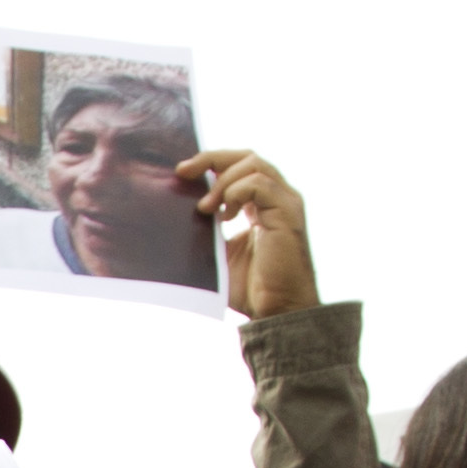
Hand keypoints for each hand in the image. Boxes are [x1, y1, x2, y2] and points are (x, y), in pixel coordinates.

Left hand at [187, 148, 314, 317]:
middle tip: (184, 171)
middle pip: (248, 156)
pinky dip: (237, 192)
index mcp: (263, 204)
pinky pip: (260, 184)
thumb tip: (178, 213)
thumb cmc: (252, 288)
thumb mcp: (220, 253)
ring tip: (206, 209)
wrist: (276, 311)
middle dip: (213, 158)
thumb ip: (209, 229)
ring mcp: (285, 203)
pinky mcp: (288, 213)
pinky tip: (224, 215)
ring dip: (223, 181)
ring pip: (254, 164)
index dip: (212, 162)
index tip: (182, 172)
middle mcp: (278, 198)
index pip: (241, 166)